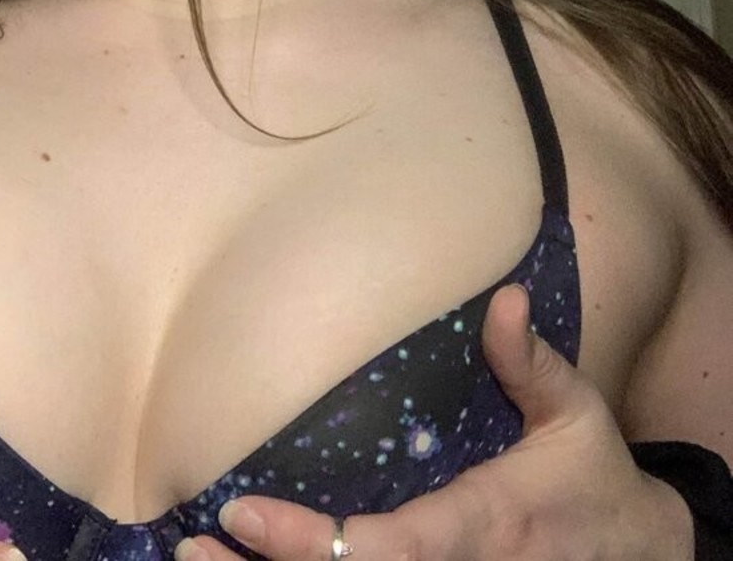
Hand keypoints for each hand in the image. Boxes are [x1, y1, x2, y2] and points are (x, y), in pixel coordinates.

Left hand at [176, 285, 695, 560]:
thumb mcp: (575, 417)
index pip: (389, 548)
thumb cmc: (595, 480)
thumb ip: (532, 363)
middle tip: (190, 547)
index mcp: (483, 525)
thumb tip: (505, 299)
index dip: (314, 541)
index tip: (245, 511)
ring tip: (198, 558)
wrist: (643, 556)